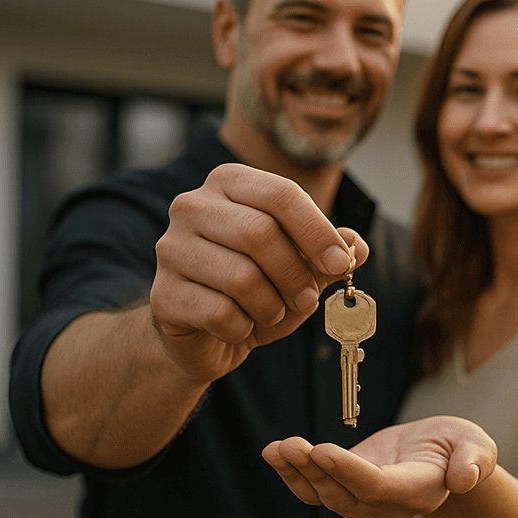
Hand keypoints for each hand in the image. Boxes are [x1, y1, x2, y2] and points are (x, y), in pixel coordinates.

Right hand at [149, 163, 365, 382]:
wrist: (207, 334)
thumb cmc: (258, 288)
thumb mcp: (302, 266)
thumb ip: (331, 251)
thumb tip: (356, 246)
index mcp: (230, 183)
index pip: (281, 194)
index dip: (317, 231)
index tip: (340, 263)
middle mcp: (192, 206)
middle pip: (260, 232)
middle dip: (296, 273)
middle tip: (308, 298)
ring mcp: (171, 248)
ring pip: (241, 276)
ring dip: (271, 305)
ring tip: (273, 312)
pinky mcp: (161, 293)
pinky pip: (219, 312)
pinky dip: (244, 327)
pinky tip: (241, 326)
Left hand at [263, 415, 498, 517]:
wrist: (444, 456)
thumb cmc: (461, 446)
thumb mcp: (476, 445)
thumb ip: (473, 460)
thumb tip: (465, 479)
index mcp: (418, 491)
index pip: (379, 487)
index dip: (349, 472)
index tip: (323, 451)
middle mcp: (387, 504)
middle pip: (345, 495)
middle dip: (316, 472)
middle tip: (293, 445)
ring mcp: (364, 500)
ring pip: (325, 495)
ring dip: (299, 472)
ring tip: (280, 448)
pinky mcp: (347, 487)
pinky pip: (314, 489)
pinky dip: (292, 473)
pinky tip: (275, 454)